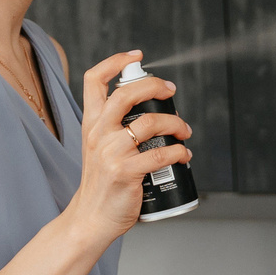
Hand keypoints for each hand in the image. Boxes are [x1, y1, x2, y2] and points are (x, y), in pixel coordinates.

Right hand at [62, 52, 190, 249]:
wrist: (91, 218)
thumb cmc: (101, 183)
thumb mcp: (98, 148)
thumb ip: (114, 128)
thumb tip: (149, 110)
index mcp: (91, 124)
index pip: (93, 80)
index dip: (115, 62)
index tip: (136, 57)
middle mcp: (98, 134)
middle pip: (126, 93)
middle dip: (154, 85)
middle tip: (170, 90)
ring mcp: (111, 153)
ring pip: (150, 123)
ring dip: (174, 123)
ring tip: (184, 131)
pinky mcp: (126, 173)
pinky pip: (161, 155)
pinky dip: (179, 152)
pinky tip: (184, 155)